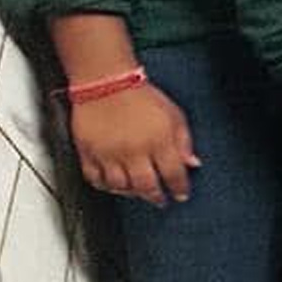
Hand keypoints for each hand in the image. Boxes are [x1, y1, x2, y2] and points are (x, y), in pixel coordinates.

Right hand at [72, 83, 198, 206]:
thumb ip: (184, 141)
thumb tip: (192, 163)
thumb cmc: (140, 95)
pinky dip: (105, 186)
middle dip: (156, 197)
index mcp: (158, 141)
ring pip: (121, 187)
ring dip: (132, 193)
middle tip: (160, 200)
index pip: (174, 174)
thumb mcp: (174, 114)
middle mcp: (134, 150)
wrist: (106, 81)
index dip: (180, 188)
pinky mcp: (88, 152)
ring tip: (139, 192)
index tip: (181, 194)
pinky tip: (114, 184)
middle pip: (147, 186)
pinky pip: (95, 179)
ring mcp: (109, 153)